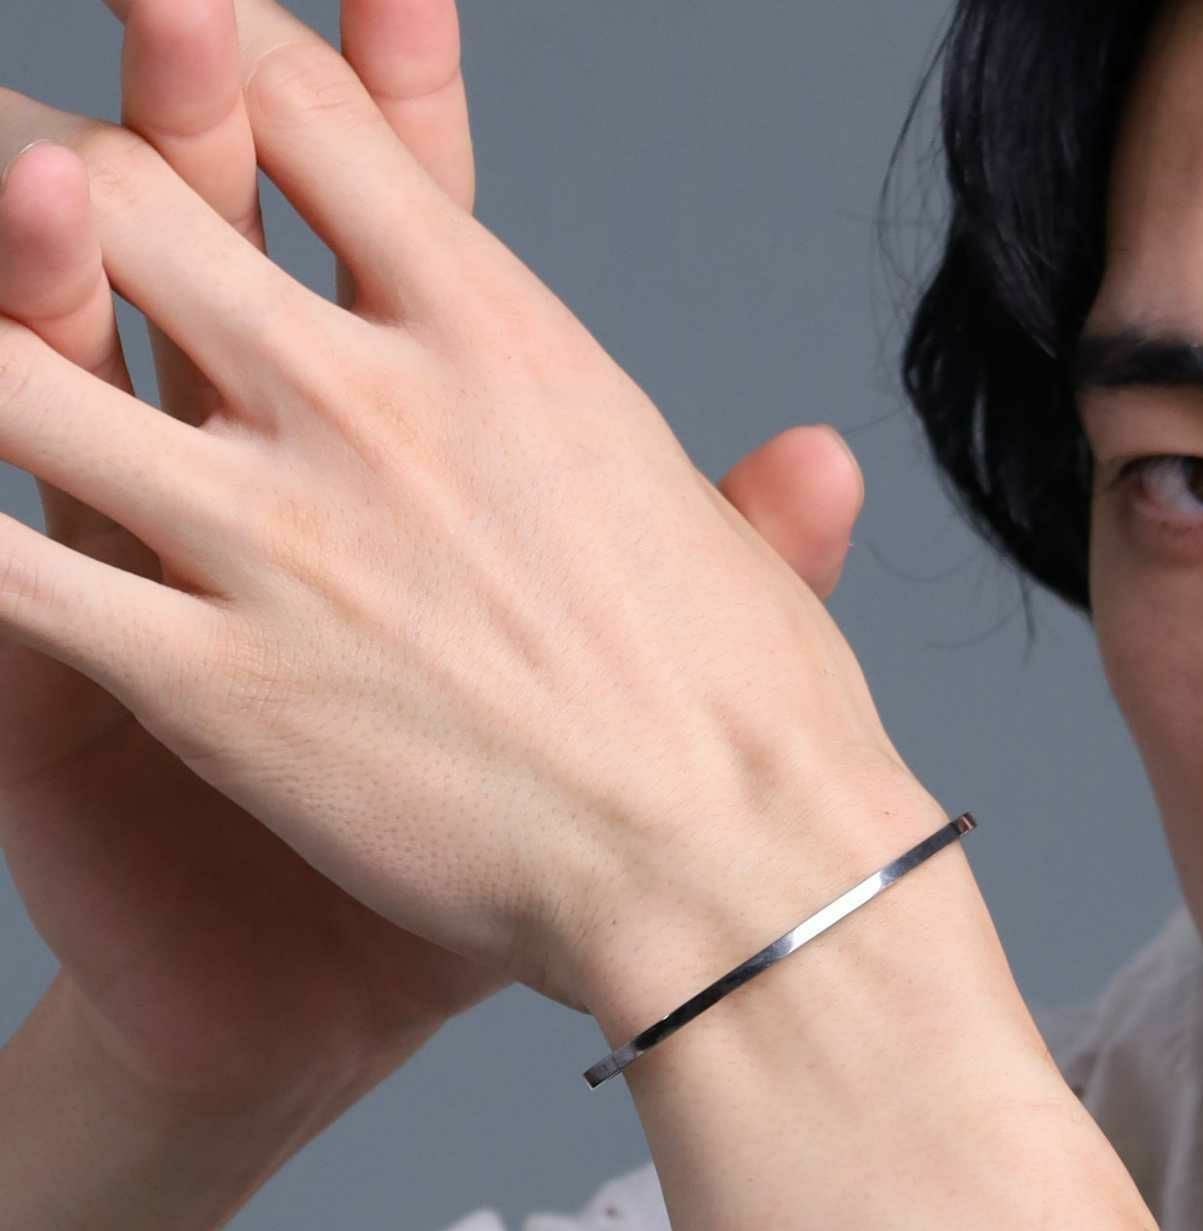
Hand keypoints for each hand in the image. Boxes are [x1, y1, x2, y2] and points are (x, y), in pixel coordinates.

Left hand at [0, 0, 869, 1103]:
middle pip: (138, 191)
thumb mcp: (750, 572)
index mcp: (504, 340)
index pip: (314, 116)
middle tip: (3, 176)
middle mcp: (371, 404)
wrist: (723, 875)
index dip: (223, 63)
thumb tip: (818, 460)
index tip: (181, 69)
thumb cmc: (747, 732)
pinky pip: (12, 576)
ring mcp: (279, 540)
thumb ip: (753, 500)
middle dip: (43, 158)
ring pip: (27, 364)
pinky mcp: (218, 687)